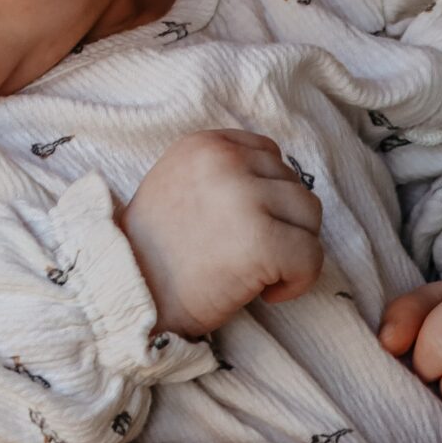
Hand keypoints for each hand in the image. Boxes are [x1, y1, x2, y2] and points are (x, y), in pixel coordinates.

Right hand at [123, 130, 322, 337]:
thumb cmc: (154, 253)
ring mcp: (245, 198)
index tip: (246, 227)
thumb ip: (221, 171)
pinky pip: (311, 255)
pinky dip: (299, 280)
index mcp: (205, 145)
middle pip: (294, 184)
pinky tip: (268, 293)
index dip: (266, 196)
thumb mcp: (177, 184)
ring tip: (260, 271)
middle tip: (249, 255)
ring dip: (294, 247)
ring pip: (309, 214)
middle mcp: (226, 161)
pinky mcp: (261, 242)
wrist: (130, 296)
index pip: (270, 155)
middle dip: (281, 223)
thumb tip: (278, 181)